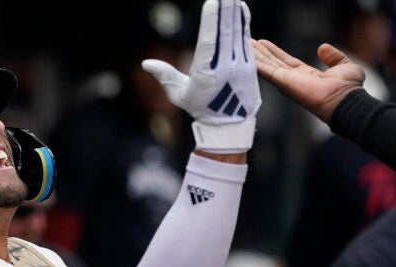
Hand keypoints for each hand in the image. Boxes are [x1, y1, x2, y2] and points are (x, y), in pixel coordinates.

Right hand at [142, 0, 259, 152]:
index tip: (212, 3)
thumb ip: (165, 76)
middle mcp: (224, 69)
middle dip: (225, 12)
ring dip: (235, 14)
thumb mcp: (179, 95)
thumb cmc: (200, 109)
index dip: (211, 21)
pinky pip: (245, 41)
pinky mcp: (249, 66)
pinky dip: (243, 24)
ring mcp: (239, 67)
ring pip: (237, 35)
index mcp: (205, 74)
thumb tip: (146, 63)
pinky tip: (241, 10)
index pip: (209, 43)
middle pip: (225, 34)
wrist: (229, 124)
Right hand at [252, 39, 364, 123]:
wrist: (345, 100)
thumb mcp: (344, 66)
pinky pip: (267, 71)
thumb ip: (333, 57)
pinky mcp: (284, 82)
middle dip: (259, 53)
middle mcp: (293, 79)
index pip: (285, 61)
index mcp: (305, 75)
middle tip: (247, 42)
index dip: (273, 52)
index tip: (262, 44)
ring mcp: (287, 82)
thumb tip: (322, 47)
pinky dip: (256, 64)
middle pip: (271, 63)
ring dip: (254, 56)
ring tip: (243, 45)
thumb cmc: (348, 89)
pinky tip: (247, 57)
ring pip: (266, 66)